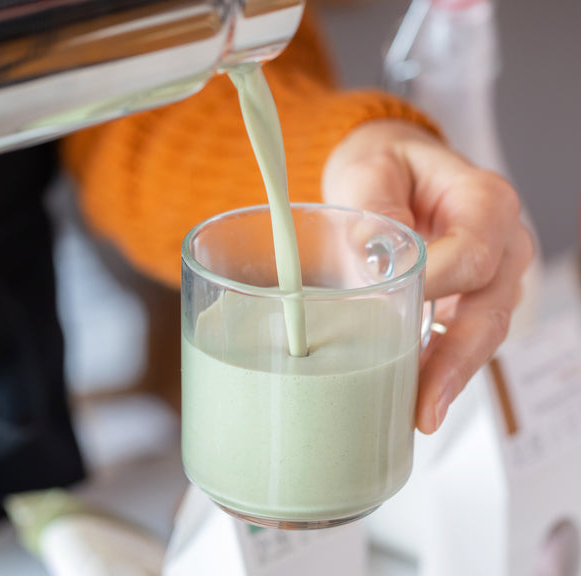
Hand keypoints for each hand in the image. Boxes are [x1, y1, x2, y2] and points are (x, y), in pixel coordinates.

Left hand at [322, 119, 533, 433]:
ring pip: (483, 334)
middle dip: (455, 361)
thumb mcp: (369, 172)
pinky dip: (442, 368)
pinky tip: (416, 395)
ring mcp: (491, 277)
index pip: (472, 255)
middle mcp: (502, 243)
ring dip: (451, 375)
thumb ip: (372, 210)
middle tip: (424, 406)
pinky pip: (464, 338)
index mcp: (485, 202)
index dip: (436, 286)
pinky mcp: (470, 300)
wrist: (389, 171)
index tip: (392, 304)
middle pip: (490, 310)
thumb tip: (372, 264)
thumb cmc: (384, 167)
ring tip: (419, 414)